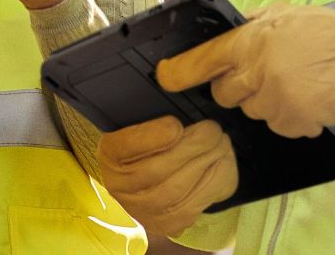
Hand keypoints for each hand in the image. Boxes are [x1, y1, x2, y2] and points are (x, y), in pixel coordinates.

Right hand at [97, 117, 237, 238]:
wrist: (146, 187)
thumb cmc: (148, 147)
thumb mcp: (140, 127)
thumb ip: (154, 120)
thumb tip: (181, 111)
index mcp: (110, 155)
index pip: (126, 147)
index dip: (152, 137)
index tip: (176, 124)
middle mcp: (120, 187)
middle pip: (156, 170)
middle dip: (191, 147)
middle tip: (213, 129)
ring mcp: (144, 211)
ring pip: (177, 191)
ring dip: (207, 164)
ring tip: (222, 143)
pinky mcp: (168, 224)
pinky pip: (195, 205)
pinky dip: (215, 182)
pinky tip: (224, 162)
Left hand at [155, 2, 334, 137]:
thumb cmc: (328, 32)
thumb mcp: (284, 13)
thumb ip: (252, 24)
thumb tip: (226, 33)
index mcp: (251, 40)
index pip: (204, 60)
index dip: (180, 71)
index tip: (167, 77)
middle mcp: (257, 71)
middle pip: (224, 94)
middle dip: (236, 88)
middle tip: (261, 76)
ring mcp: (275, 100)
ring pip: (251, 112)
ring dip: (265, 103)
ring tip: (292, 85)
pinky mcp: (294, 121)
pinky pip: (277, 126)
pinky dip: (288, 118)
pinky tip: (305, 100)